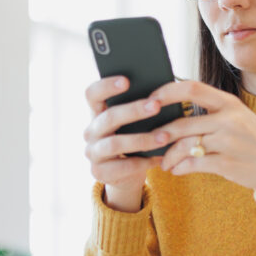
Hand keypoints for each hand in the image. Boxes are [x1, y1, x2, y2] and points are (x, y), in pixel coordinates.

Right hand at [83, 77, 169, 211]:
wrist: (126, 174)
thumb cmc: (134, 138)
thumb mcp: (134, 123)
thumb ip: (140, 107)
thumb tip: (163, 90)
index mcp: (97, 113)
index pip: (92, 94)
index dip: (106, 86)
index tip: (126, 81)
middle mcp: (91, 132)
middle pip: (108, 117)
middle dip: (133, 110)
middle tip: (156, 105)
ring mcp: (93, 153)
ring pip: (115, 143)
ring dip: (142, 139)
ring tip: (165, 136)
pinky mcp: (99, 173)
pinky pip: (123, 166)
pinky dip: (144, 162)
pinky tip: (160, 158)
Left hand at [148, 80, 255, 193]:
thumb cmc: (255, 140)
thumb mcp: (239, 117)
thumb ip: (212, 111)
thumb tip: (174, 109)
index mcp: (229, 103)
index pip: (192, 88)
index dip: (166, 92)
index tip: (150, 100)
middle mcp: (229, 119)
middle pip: (182, 123)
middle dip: (160, 134)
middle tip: (148, 140)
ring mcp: (228, 142)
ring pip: (184, 145)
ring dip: (169, 156)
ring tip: (164, 163)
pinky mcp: (227, 164)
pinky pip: (193, 164)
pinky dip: (180, 168)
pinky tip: (177, 170)